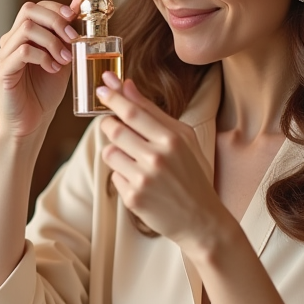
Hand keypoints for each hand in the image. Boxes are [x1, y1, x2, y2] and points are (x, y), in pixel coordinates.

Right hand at [0, 0, 88, 139]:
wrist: (33, 121)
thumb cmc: (46, 90)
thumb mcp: (64, 55)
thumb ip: (70, 29)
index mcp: (24, 34)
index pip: (37, 6)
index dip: (58, 8)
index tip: (75, 19)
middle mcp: (11, 40)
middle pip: (29, 10)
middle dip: (56, 20)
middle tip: (72, 38)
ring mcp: (4, 54)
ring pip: (26, 29)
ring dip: (52, 41)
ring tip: (65, 59)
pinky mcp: (3, 70)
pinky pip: (22, 52)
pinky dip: (43, 57)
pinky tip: (53, 69)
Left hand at [96, 72, 233, 249]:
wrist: (201, 219)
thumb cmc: (192, 173)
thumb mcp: (182, 139)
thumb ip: (153, 112)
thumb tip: (126, 85)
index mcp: (172, 139)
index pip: (133, 112)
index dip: (113, 98)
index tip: (101, 87)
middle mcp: (157, 158)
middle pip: (114, 129)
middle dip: (107, 123)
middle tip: (112, 123)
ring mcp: (144, 179)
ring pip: (109, 152)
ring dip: (115, 151)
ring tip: (132, 158)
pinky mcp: (133, 198)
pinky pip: (114, 176)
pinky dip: (122, 175)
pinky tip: (140, 181)